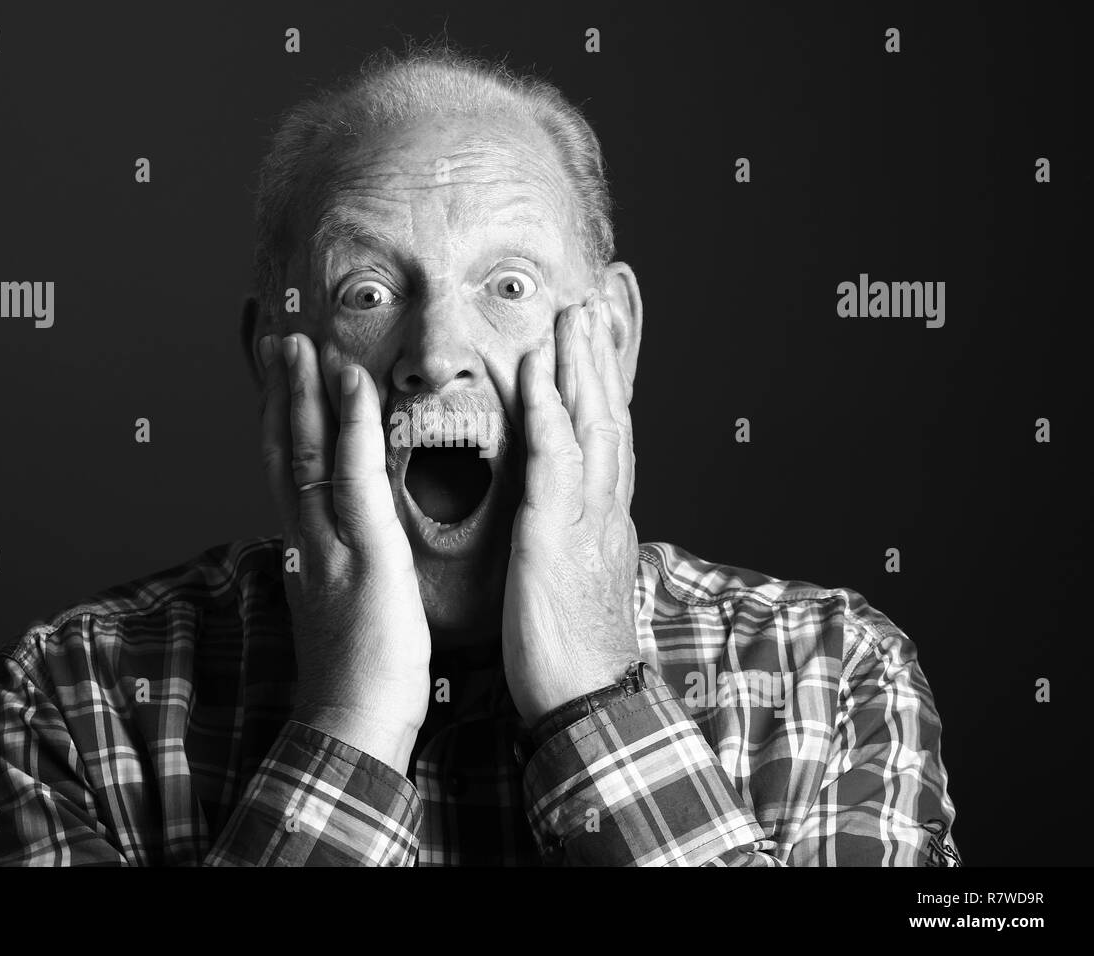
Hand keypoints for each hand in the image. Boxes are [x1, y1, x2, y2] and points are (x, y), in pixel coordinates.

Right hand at [260, 332, 430, 773]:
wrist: (353, 726)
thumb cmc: (359, 677)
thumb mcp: (343, 608)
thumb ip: (338, 566)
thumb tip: (340, 545)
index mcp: (306, 551)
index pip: (287, 472)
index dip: (281, 420)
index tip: (280, 379)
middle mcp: (307, 539)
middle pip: (283, 449)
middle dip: (281, 391)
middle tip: (279, 339)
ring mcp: (330, 544)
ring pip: (306, 452)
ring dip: (305, 391)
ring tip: (302, 343)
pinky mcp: (366, 555)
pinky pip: (354, 478)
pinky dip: (352, 425)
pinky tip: (353, 384)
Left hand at [502, 291, 640, 725]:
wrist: (588, 704)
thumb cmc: (572, 649)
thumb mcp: (579, 579)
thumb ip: (578, 536)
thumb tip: (577, 513)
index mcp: (603, 519)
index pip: (608, 437)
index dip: (605, 385)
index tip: (598, 339)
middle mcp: (602, 511)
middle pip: (608, 418)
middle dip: (600, 357)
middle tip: (594, 302)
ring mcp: (584, 523)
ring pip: (590, 430)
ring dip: (581, 369)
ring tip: (574, 316)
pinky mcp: (554, 544)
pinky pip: (553, 471)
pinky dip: (549, 420)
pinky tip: (538, 381)